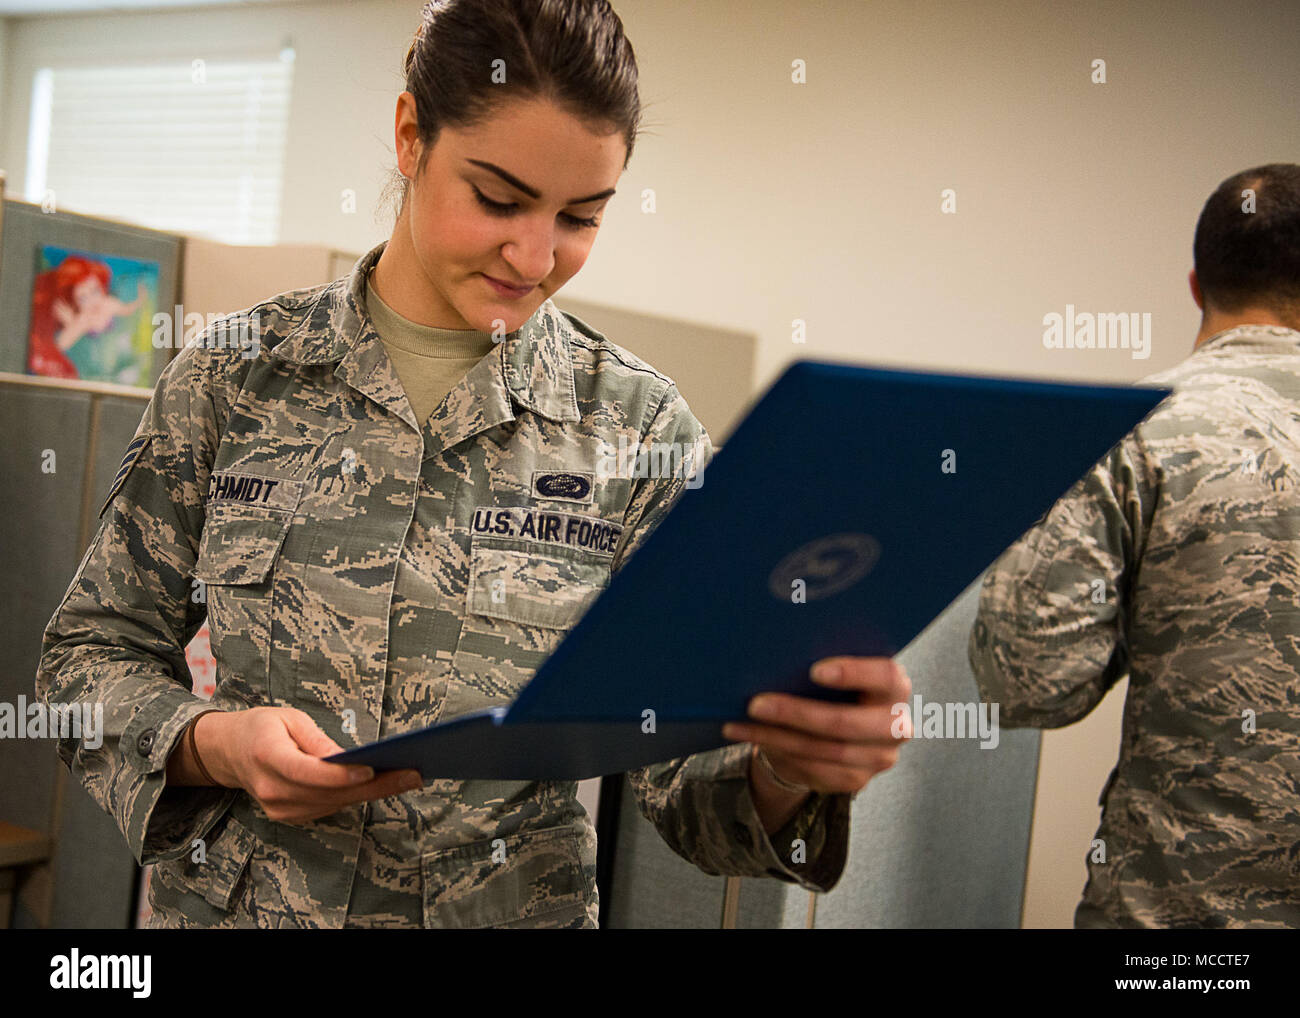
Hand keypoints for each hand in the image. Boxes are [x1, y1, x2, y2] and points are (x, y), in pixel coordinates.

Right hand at [196, 707, 422, 823]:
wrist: (230, 752)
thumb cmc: (262, 728)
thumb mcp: (289, 719)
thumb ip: (317, 740)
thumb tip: (349, 759)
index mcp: (267, 755)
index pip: (307, 772)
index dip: (340, 775)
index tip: (371, 770)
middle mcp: (272, 788)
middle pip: (329, 793)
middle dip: (375, 785)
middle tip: (412, 775)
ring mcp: (278, 808)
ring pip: (334, 804)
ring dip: (372, 793)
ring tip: (406, 777)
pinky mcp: (288, 816)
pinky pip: (328, 808)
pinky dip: (355, 797)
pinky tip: (382, 785)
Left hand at [722, 656, 911, 796]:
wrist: (835, 730)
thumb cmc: (831, 686)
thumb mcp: (833, 672)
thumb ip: (819, 662)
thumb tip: (778, 653)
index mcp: (894, 688)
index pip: (886, 677)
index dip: (854, 673)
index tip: (814, 671)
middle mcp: (896, 725)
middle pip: (847, 723)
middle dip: (796, 713)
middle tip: (756, 703)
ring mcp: (879, 758)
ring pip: (823, 750)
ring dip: (776, 735)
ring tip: (741, 720)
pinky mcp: (856, 780)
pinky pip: (813, 769)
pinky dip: (776, 751)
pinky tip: (748, 735)